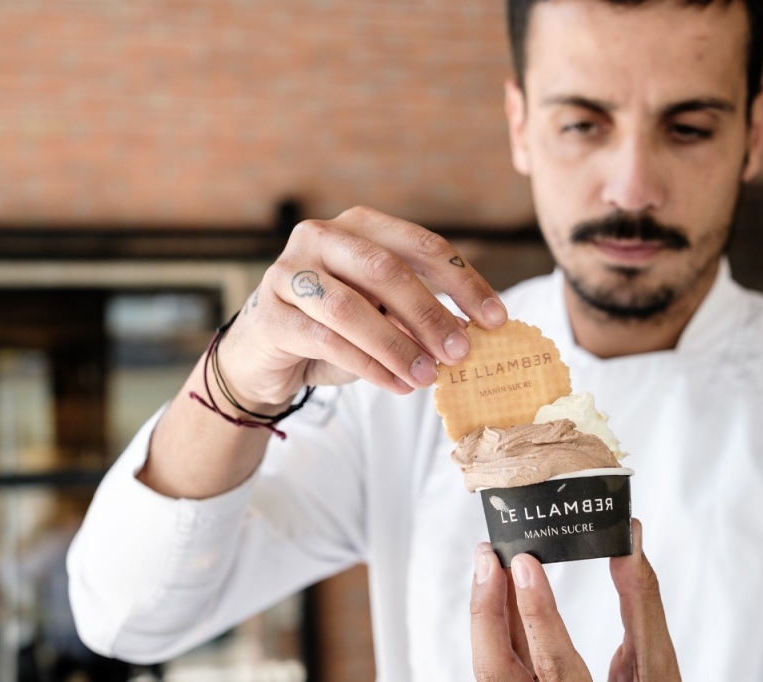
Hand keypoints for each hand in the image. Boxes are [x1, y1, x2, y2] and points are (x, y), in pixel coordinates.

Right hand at [216, 206, 506, 408]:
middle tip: (460, 352)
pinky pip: (326, 341)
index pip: (419, 245)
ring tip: (427, 377)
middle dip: (429, 313)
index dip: (462, 280)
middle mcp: (320, 237)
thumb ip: (419, 314)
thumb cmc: (336, 327)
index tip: (496, 319)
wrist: (267, 354)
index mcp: (359, 226)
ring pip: (351, 307)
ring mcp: (288, 273)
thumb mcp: (384, 314)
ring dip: (397, 346)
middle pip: (384, 269)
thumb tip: (468, 332)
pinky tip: (397, 385)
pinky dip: (368, 366)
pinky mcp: (270, 315)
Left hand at [470, 519, 681, 681]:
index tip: (526, 563)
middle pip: (496, 670)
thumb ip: (641, 603)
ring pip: (494, 665)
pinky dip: (503, 626)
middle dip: (487, 610)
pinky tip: (505, 593)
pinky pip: (507, 663)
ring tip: (493, 565)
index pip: (552, 664)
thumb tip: (629, 541)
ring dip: (491, 612)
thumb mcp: (656, 665)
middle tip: (489, 557)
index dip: (536, 612)